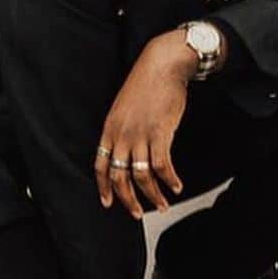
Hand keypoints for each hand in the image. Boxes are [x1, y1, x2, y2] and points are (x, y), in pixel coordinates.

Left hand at [95, 29, 195, 217]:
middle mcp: (122, 135)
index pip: (100, 165)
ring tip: (162, 205)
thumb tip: (128, 147)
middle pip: (119, 177)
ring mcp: (140, 135)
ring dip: (153, 195)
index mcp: (110, 128)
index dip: (103, 187)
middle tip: (137, 214)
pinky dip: (169, 179)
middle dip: (128, 200)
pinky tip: (176, 186)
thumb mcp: (125, 106)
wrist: (163, 65)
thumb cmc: (147, 82)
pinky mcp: (160, 133)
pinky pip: (162, 165)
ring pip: (141, 176)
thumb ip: (123, 128)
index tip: (108, 203)